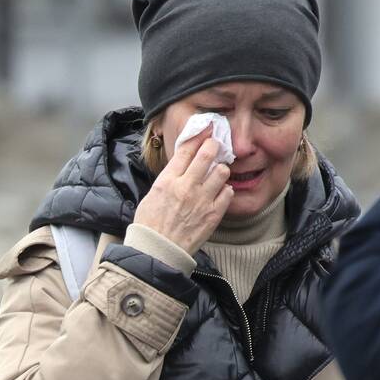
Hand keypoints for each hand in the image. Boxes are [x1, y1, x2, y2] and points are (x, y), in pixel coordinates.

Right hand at [133, 130, 232, 254]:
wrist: (158, 250)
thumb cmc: (151, 223)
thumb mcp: (153, 193)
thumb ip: (170, 176)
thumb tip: (183, 162)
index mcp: (168, 180)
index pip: (187, 149)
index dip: (198, 135)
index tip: (206, 128)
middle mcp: (187, 187)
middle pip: (207, 155)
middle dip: (213, 145)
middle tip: (216, 144)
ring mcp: (202, 201)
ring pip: (222, 172)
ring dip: (221, 169)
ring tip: (217, 173)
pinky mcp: (213, 215)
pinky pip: (228, 193)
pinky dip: (225, 190)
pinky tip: (220, 192)